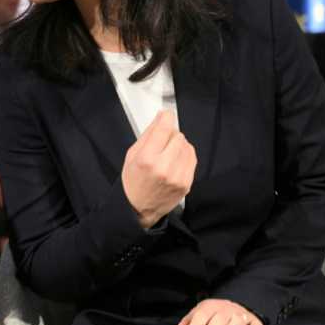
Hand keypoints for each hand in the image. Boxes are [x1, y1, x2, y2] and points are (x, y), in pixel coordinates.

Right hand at [120, 110, 195, 228]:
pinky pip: (192, 158)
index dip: (166, 118)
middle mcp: (163, 168)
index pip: (163, 129)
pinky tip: (175, 160)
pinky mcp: (186, 184)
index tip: (166, 115)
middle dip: (170, 135)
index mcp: (147, 159)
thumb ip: (147, 135)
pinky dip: (185, 155)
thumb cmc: (132, 182)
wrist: (138, 209)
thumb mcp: (132, 155)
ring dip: (179, 145)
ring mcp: (177, 177)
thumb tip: (160, 118)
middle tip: (162, 141)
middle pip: (178, 136)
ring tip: (168, 153)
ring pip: (187, 146)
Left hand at [178, 298, 263, 324]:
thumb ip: (189, 321)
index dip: (196, 324)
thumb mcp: (200, 313)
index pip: (203, 313)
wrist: (234, 306)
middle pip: (219, 318)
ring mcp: (240, 314)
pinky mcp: (252, 321)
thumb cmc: (214, 313)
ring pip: (236, 321)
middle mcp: (226, 309)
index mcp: (211, 306)